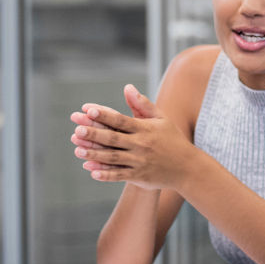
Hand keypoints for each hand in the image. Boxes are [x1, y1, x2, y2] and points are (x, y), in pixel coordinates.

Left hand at [69, 84, 195, 189]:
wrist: (187, 167)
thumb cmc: (172, 139)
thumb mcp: (161, 119)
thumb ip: (142, 104)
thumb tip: (127, 87)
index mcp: (144, 129)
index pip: (121, 120)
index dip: (104, 115)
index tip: (88, 110)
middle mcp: (140, 145)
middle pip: (113, 138)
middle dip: (94, 134)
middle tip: (77, 130)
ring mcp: (139, 161)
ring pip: (113, 158)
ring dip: (95, 155)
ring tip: (77, 151)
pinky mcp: (139, 176)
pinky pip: (119, 175)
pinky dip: (106, 174)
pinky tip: (91, 172)